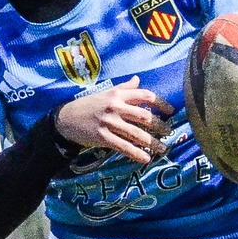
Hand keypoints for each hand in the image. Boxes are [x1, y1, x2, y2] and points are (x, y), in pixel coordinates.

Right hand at [54, 77, 168, 164]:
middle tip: (170, 132)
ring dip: (152, 142)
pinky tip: (146, 159)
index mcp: (117, 94)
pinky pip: (123, 146)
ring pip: (136, 133)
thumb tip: (138, 79)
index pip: (144, 95)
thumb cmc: (88, 105)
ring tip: (163, 149)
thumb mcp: (105, 93)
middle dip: (160, 125)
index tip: (171, 111)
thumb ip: (123, 88)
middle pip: (144, 116)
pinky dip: (136, 153)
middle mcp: (115, 106)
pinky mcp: (103, 137)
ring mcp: (109, 122)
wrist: (66, 119)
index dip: (160, 103)